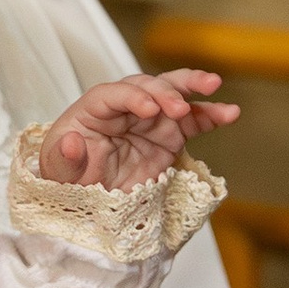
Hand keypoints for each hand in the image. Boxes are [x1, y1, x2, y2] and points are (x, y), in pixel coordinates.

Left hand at [39, 69, 237, 190]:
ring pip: (172, 93)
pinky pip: (192, 121)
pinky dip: (211, 115)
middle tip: (178, 108)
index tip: (149, 109)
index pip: (113, 94)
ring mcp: (149, 120)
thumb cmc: (69, 180)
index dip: (132, 97)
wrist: (88, 203)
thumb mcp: (58, 174)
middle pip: (145, 86)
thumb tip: (71, 142)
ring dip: (192, 86)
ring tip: (213, 84)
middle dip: (164, 92)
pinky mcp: (168, 135)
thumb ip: (64, 159)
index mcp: (92, 112)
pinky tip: (230, 113)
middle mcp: (122, 109)